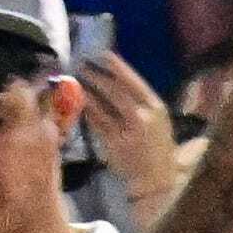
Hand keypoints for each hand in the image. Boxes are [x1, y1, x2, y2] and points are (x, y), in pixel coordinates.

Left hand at [77, 53, 180, 199]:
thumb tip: (117, 78)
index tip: (101, 54)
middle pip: (115, 89)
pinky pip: (95, 120)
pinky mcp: (112, 142)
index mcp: (157, 108)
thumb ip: (140, 102)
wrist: (155, 179)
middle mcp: (143, 117)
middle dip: (95, 75)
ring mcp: (127, 130)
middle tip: (81, 65)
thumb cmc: (157, 147)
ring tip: (75, 79)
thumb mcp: (157, 121)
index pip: (133, 81)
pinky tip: (78, 101)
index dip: (116, 66)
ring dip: (86, 89)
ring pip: (101, 103)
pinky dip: (85, 109)